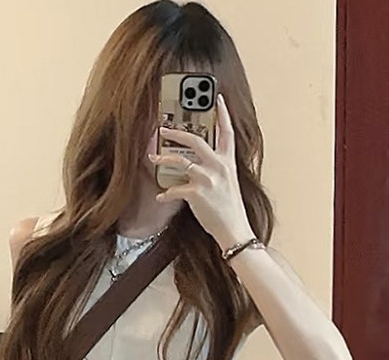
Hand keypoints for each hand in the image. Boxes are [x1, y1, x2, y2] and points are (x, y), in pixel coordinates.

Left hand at [151, 96, 253, 250]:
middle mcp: (218, 167)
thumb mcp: (229, 183)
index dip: (223, 114)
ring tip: (153, 158)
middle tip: (163, 129)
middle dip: (177, 132)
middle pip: (196, 140)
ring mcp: (207, 179)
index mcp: (228, 162)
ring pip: (180, 161)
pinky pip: (175, 189)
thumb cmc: (230, 210)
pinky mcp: (197, 193)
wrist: (234, 230)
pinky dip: (166, 194)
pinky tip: (160, 196)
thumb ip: (217, 169)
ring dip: (163, 159)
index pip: (227, 132)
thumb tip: (198, 164)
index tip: (218, 99)